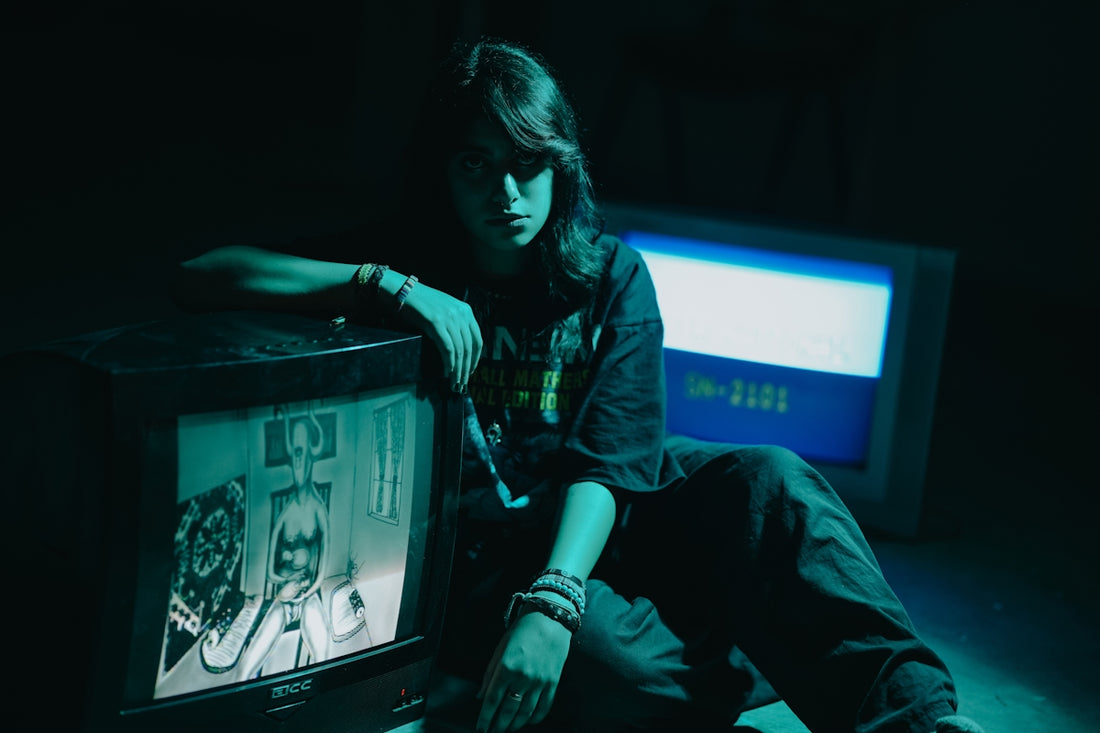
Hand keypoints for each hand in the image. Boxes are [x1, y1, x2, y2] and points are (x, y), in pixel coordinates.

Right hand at [394, 281, 481, 390]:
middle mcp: (461, 314)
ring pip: (460, 350)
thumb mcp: (445, 311)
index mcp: (466, 311)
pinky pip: (447, 348)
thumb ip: (455, 325)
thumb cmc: (421, 303)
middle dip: (466, 369)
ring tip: (454, 382)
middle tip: (462, 383)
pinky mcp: (436, 322)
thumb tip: (460, 350)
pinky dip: (449, 362)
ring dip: (458, 370)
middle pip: (469, 348)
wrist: (403, 290)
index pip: (478, 340)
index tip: (470, 372)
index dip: (475, 359)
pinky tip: (447, 371)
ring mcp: (449, 317)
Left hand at [477, 611, 571, 731]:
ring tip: (507, 730)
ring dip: (514, 725)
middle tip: (492, 732)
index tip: (480, 728)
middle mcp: (523, 677)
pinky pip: (543, 707)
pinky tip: (526, 721)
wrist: (550, 619)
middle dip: (498, 726)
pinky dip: (534, 718)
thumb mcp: (500, 648)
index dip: (485, 718)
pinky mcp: (553, 682)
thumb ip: (489, 674)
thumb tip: (481, 696)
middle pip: (508, 711)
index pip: (492, 700)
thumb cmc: (522, 631)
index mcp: (506, 667)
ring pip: (525, 713)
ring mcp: (540, 681)